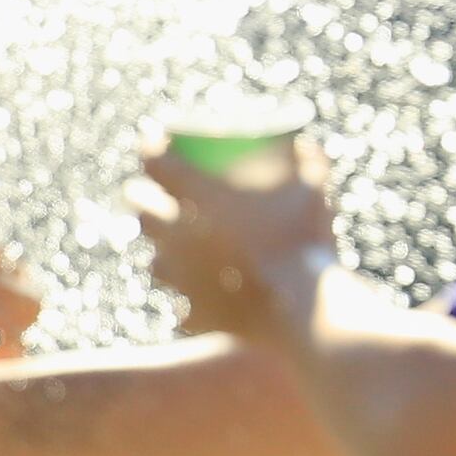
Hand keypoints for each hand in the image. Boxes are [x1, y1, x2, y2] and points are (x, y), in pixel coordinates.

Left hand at [131, 136, 338, 341]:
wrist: (301, 309)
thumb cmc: (305, 242)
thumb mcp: (315, 192)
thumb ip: (311, 164)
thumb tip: (306, 146)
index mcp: (198, 197)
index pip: (154, 162)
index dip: (152, 149)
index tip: (160, 145)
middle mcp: (177, 234)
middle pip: (139, 209)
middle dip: (144, 200)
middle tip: (162, 197)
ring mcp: (180, 276)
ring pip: (155, 261)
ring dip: (165, 253)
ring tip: (182, 252)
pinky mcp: (191, 310)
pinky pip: (181, 303)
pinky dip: (191, 299)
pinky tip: (204, 296)